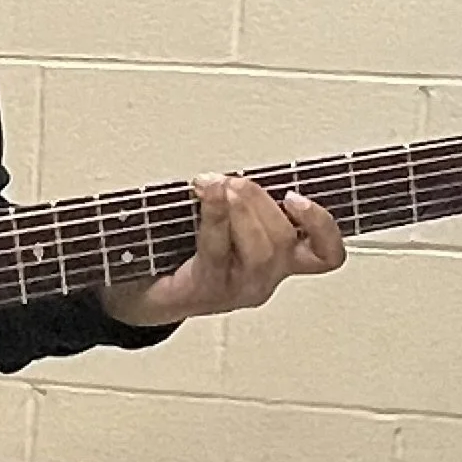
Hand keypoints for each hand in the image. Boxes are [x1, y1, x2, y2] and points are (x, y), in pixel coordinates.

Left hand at [99, 176, 344, 327]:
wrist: (136, 291)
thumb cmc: (181, 251)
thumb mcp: (224, 221)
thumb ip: (244, 201)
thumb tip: (244, 169)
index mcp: (277, 261)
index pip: (325, 254)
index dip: (324, 226)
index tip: (298, 197)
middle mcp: (262, 279)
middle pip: (285, 242)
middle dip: (263, 201)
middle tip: (236, 181)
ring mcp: (235, 290)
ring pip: (261, 251)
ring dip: (242, 209)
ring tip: (219, 185)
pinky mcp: (204, 291)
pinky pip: (217, 253)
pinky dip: (215, 216)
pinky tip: (206, 194)